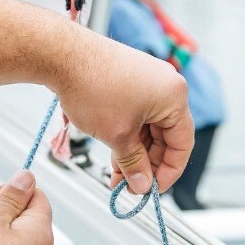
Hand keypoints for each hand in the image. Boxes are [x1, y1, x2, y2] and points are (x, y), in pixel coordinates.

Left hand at [55, 34, 193, 194]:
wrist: (61, 55)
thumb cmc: (91, 86)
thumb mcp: (117, 136)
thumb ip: (134, 164)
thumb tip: (142, 184)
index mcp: (174, 96)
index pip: (183, 144)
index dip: (169, 171)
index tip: (153, 189)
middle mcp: (166, 85)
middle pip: (165, 136)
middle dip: (146, 164)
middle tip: (130, 185)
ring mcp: (148, 80)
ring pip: (148, 128)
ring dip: (134, 153)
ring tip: (116, 175)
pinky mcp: (130, 79)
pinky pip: (136, 114)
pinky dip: (127, 135)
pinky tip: (114, 154)